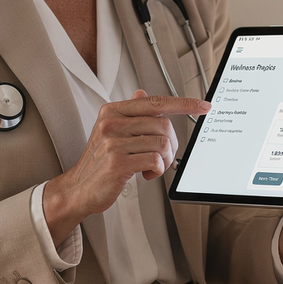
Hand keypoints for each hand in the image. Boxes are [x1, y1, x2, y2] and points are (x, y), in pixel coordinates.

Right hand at [43, 90, 208, 242]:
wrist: (79, 188)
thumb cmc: (99, 162)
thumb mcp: (111, 133)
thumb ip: (129, 114)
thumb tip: (142, 94)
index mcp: (112, 111)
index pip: (155, 102)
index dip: (184, 103)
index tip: (203, 106)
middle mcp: (111, 123)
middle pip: (162, 124)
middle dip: (170, 144)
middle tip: (163, 157)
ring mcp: (113, 142)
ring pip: (161, 143)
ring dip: (164, 160)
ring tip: (153, 167)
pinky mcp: (117, 162)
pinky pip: (155, 160)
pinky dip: (157, 170)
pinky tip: (146, 174)